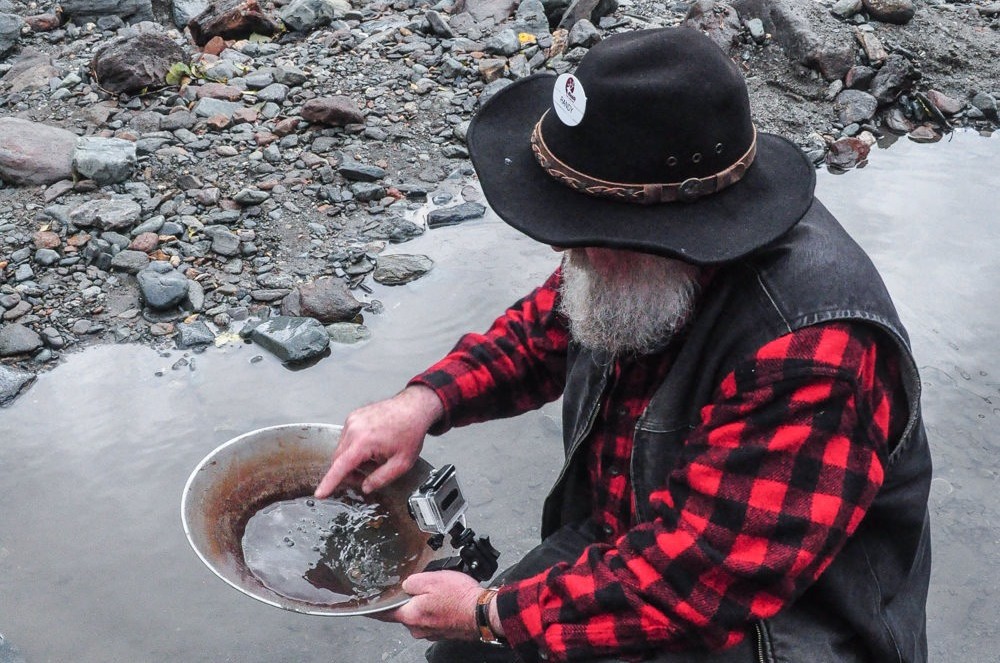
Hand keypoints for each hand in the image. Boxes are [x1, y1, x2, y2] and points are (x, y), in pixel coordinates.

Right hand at [315, 385, 444, 497]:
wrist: (414, 407)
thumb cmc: (410, 431)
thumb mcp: (401, 463)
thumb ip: (381, 478)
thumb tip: (366, 487)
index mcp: (363, 441)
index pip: (340, 467)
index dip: (329, 482)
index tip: (320, 493)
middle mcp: (353, 429)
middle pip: (338, 459)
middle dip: (348, 473)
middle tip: (365, 478)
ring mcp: (352, 420)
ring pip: (342, 449)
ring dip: (352, 459)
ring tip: (373, 459)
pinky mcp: (353, 416)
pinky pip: (346, 438)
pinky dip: (354, 447)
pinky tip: (371, 447)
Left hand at [385, 571, 481, 640]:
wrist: (482, 613)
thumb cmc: (459, 598)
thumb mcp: (430, 579)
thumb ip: (411, 582)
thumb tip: (406, 585)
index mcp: (411, 615)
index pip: (385, 614)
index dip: (376, 609)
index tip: (367, 608)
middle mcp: (418, 628)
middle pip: (406, 612)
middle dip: (411, 599)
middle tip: (423, 586)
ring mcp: (431, 632)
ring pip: (421, 614)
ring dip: (427, 604)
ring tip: (441, 592)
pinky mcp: (443, 631)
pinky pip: (434, 618)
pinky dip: (438, 610)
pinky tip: (448, 601)